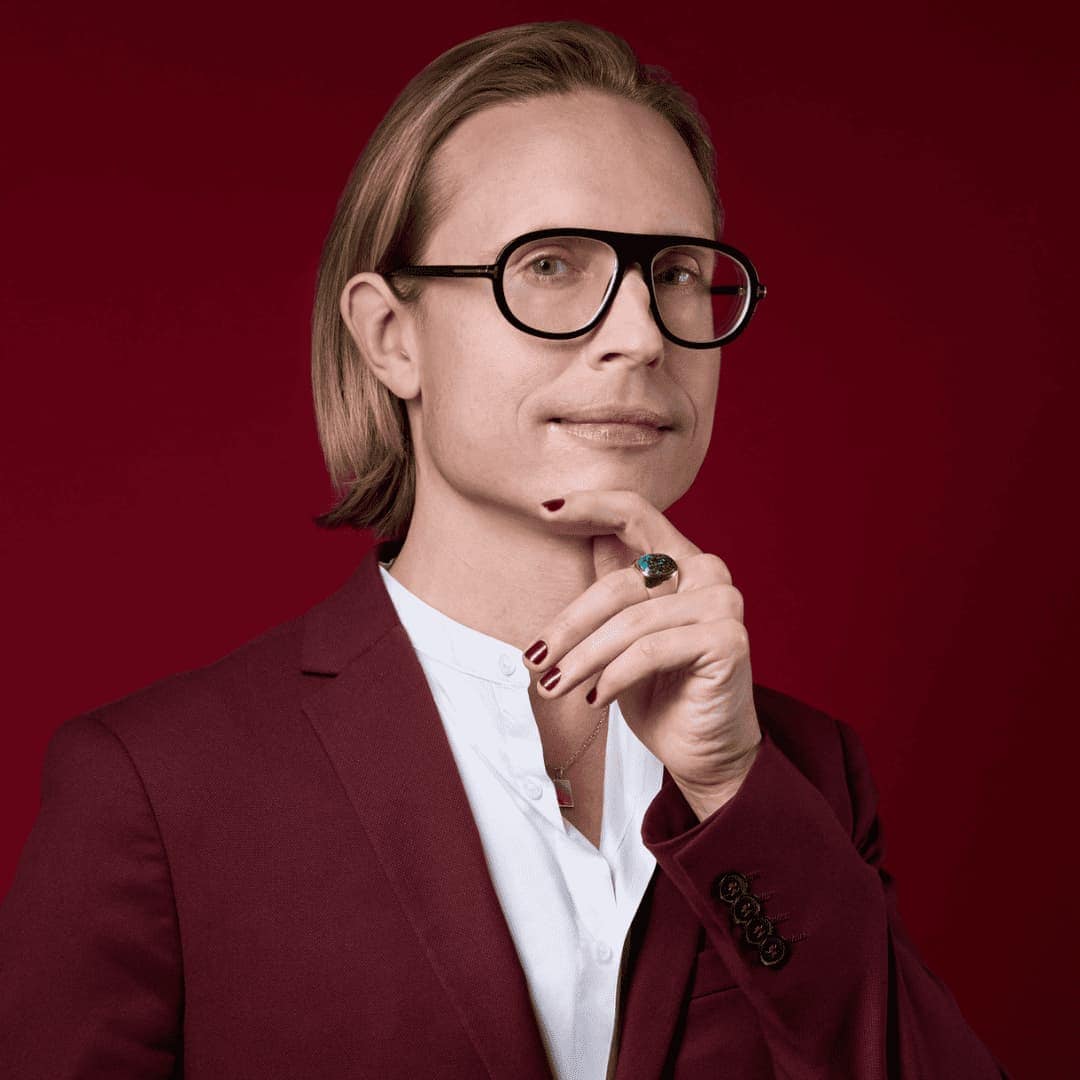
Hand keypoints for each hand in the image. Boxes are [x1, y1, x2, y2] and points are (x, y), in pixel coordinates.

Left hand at [524, 490, 761, 820]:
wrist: (703, 752)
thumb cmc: (659, 692)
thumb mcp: (622, 635)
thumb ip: (613, 585)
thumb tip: (584, 536)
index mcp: (682, 560)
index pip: (636, 512)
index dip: (590, 505)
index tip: (543, 510)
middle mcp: (707, 572)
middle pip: (619, 584)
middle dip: (568, 627)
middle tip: (534, 660)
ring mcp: (722, 603)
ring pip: (630, 622)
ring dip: (583, 659)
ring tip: (553, 687)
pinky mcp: (727, 640)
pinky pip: (650, 650)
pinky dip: (614, 676)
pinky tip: (596, 699)